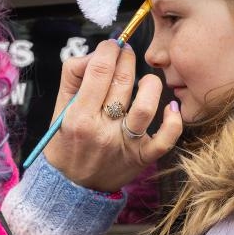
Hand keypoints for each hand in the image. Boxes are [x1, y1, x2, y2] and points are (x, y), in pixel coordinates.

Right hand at [44, 39, 180, 192]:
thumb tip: (99, 54)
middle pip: (123, 82)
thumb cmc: (66, 142)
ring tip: (145, 80)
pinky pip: (165, 139)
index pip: (100, 70)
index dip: (109, 49)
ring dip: (150, 84)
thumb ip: (74, 76)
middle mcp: (102, 130)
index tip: (111, 46)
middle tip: (126, 53)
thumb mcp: (60, 109)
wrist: (72, 188)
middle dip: (127, 58)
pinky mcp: (142, 158)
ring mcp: (125, 145)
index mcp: (79, 116)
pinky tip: (171, 107)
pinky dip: (174, 121)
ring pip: (146, 106)